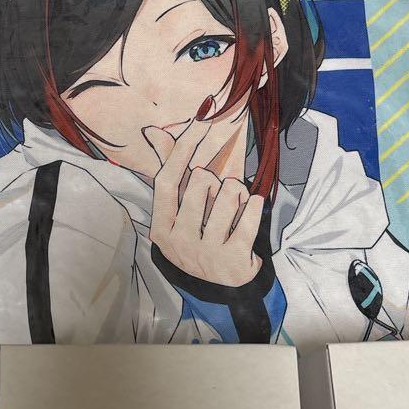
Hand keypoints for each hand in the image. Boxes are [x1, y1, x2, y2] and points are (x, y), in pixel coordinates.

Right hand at [145, 119, 263, 288]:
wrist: (224, 287)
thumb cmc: (199, 238)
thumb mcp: (180, 213)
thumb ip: (170, 172)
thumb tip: (152, 131)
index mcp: (160, 229)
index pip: (166, 181)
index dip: (183, 148)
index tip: (201, 120)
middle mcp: (178, 243)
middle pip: (200, 182)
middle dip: (216, 179)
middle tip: (219, 194)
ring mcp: (205, 254)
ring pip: (228, 195)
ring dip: (237, 191)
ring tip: (235, 204)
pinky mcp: (234, 260)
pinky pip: (250, 215)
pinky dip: (255, 206)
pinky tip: (253, 207)